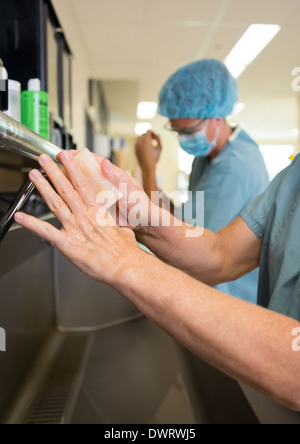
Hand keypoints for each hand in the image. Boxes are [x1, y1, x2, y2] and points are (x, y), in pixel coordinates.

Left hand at [14, 152, 141, 286]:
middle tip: (44, 159)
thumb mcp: (123, 231)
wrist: (124, 266)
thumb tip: (116, 227)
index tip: (66, 158)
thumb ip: (115, 227)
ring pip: (55, 203)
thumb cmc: (125, 251)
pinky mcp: (67, 244)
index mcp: (97, 212)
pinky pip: (45, 231)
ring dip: (43, 187)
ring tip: (33, 175)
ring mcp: (75, 228)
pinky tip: (20, 216)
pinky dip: (31, 223)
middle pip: (66, 189)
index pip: (83, 184)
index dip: (72, 169)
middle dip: (53, 172)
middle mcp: (84, 216)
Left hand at [135, 131, 161, 170]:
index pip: (148, 131)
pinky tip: (146, 148)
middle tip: (154, 140)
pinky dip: (141, 143)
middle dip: (149, 136)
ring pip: (140, 138)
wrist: (147, 166)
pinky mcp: (135, 149)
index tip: (156, 138)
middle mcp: (140, 141)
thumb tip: (158, 135)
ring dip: (145, 139)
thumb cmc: (154, 158)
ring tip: (150, 143)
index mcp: (146, 140)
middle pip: (144, 134)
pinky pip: (138, 143)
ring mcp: (136, 145)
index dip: (153, 133)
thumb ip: (159, 140)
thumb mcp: (159, 148)